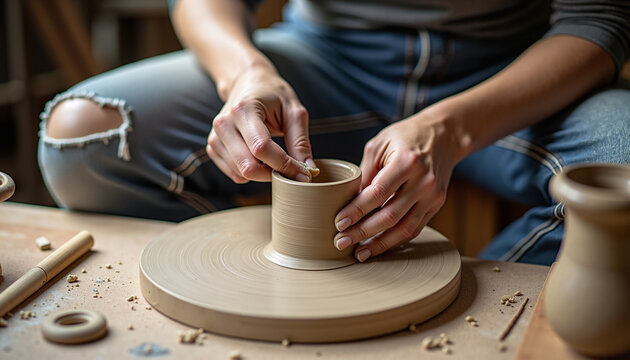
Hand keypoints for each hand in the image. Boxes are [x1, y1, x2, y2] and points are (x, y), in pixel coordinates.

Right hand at [206, 65, 315, 182]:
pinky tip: (261, 159)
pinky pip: (234, 174)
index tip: (303, 174)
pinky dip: (251, 173)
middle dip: (273, 174)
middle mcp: (224, 124)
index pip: (262, 148)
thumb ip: (300, 141)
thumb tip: (308, 169)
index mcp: (243, 109)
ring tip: (277, 161)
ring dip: (263, 175)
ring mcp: (215, 136)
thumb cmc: (273, 94)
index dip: (285, 165)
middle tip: (291, 171)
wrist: (247, 83)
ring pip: (240, 174)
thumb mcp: (293, 111)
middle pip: (248, 166)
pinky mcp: (213, 147)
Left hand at [333, 108, 468, 261]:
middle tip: (340, 241)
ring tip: (359, 253)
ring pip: (404, 229)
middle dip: (362, 232)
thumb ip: (364, 173)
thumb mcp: (379, 145)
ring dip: (379, 244)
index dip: (357, 211)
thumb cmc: (406, 137)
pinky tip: (378, 246)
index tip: (339, 223)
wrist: (444, 135)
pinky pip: (414, 228)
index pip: (377, 193)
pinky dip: (395, 240)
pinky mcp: (437, 205)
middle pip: (389, 216)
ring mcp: (433, 196)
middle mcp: (423, 181)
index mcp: (406, 162)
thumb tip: (347, 202)